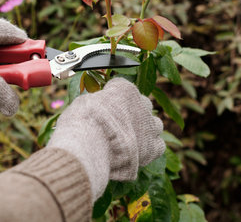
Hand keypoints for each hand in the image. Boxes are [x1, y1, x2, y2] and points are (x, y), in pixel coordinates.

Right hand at [48, 78, 164, 200]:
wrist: (90, 145)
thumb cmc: (82, 122)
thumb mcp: (84, 102)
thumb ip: (97, 102)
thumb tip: (97, 108)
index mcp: (125, 89)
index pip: (122, 87)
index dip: (112, 97)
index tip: (103, 106)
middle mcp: (142, 103)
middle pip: (142, 104)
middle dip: (132, 112)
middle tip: (118, 124)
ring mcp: (150, 125)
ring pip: (154, 124)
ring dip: (144, 129)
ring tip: (129, 140)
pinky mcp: (153, 147)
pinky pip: (158, 145)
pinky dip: (150, 148)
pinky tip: (136, 152)